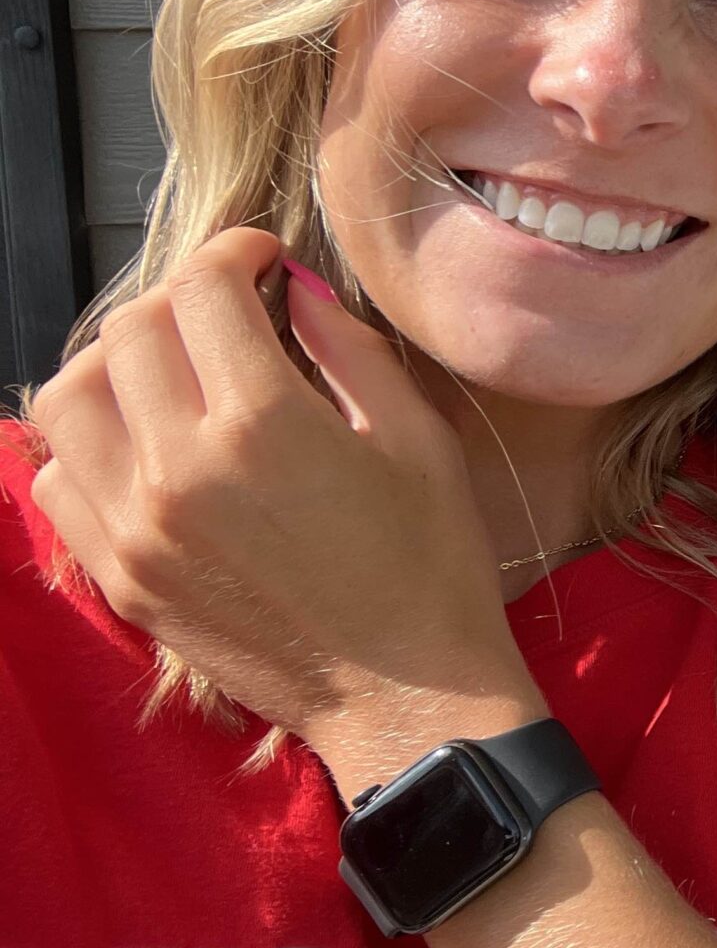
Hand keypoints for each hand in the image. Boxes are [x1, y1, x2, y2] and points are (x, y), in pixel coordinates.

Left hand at [28, 228, 544, 792]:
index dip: (234, 253)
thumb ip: (347, 349)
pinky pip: (55, 478)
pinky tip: (146, 443)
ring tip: (169, 370)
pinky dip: (87, 442)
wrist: (406, 694)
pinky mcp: (120, 574)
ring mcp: (135, 526)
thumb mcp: (417, 437)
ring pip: (67, 397)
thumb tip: (291, 293)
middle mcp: (179, 467)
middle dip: (178, 300)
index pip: (204, 289)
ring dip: (114, 363)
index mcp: (264, 422)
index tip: (261, 259)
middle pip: (129, 331)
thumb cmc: (431, 563)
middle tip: (226, 312)